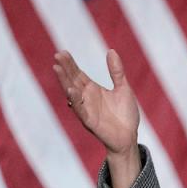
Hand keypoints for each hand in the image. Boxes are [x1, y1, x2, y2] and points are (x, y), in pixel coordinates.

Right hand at [53, 49, 140, 187]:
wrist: (129, 136)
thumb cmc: (125, 114)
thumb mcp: (123, 88)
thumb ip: (116, 72)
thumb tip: (111, 51)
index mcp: (92, 89)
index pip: (78, 74)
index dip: (71, 64)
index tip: (63, 52)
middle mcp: (86, 98)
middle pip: (72, 80)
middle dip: (65, 69)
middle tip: (57, 55)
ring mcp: (86, 109)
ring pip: (72, 93)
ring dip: (64, 81)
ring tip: (57, 68)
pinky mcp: (89, 121)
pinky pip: (80, 109)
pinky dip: (75, 100)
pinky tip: (71, 90)